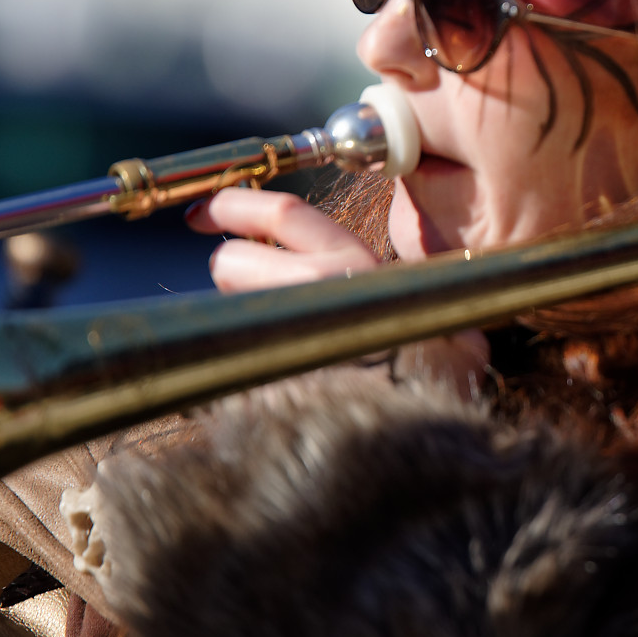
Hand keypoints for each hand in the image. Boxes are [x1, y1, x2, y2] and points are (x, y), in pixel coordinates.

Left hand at [186, 188, 488, 397]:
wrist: (426, 433)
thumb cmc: (432, 370)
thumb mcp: (421, 305)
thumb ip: (379, 279)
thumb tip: (342, 266)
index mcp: (354, 265)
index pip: (284, 214)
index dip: (235, 203)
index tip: (205, 208)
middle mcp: (317, 291)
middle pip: (233, 259)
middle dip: (228, 265)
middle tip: (241, 276)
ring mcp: (288, 334)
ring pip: (230, 302)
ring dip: (238, 306)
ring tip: (275, 324)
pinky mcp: (268, 375)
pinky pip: (238, 349)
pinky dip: (245, 349)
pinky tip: (274, 364)